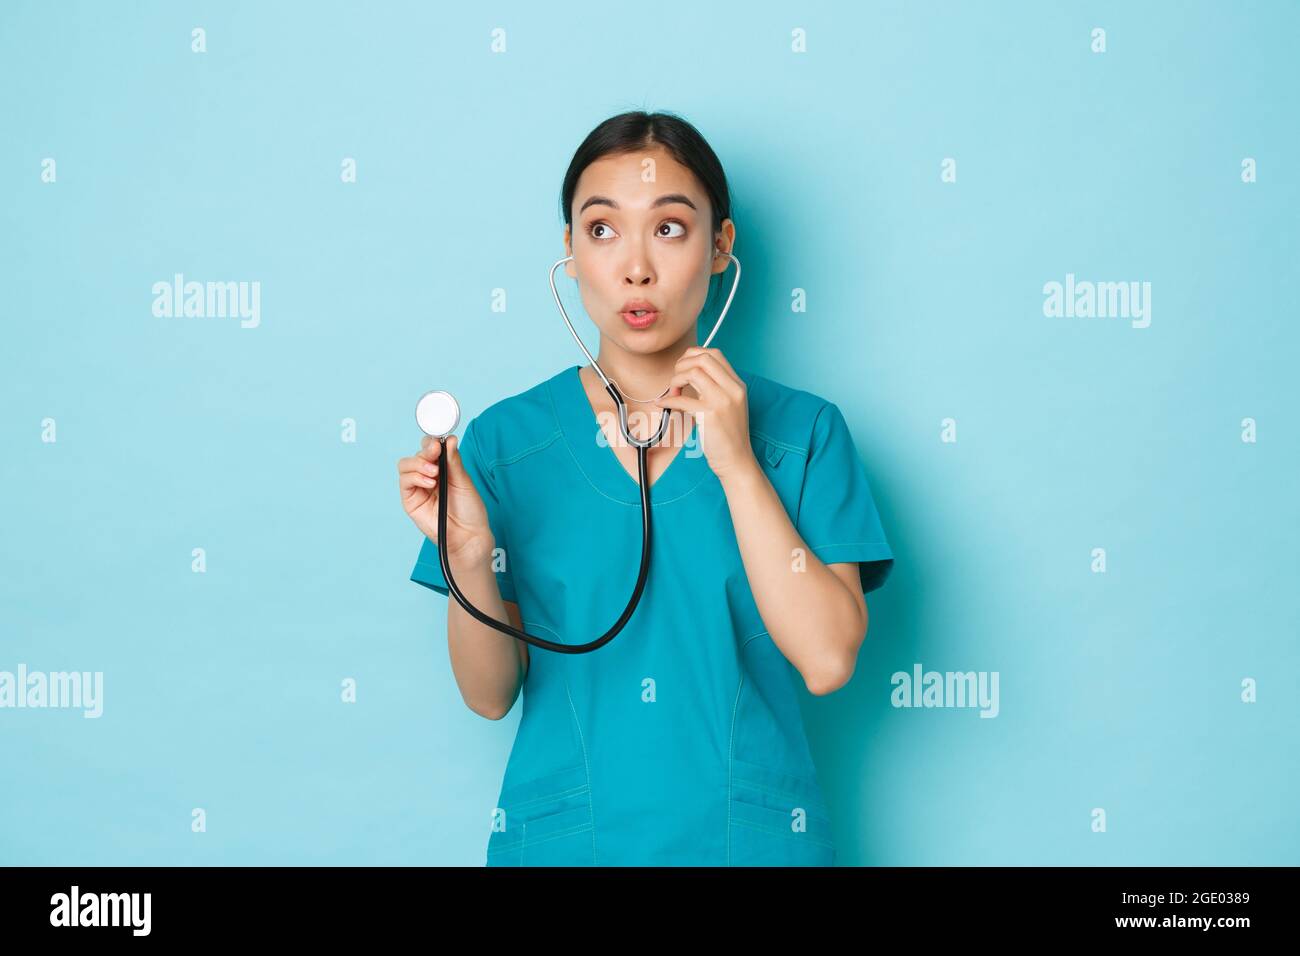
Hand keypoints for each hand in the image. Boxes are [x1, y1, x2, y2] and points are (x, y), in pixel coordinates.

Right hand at [397, 433, 494, 560]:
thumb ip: (454, 461)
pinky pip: (405, 481)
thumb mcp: (464, 481)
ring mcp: (418, 488)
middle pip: (417, 453)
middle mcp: (428, 476)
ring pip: (405, 465)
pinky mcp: (410, 501)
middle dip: (426, 450)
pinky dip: (415, 477)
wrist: (469, 535)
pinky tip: (430, 483)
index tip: (439, 440)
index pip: (430, 448)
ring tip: (434, 473)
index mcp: (442, 469)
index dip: (432, 441)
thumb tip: (449, 439)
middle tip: (436, 453)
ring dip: (419, 463)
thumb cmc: (470, 510)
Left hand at [656, 346, 757, 483]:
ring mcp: (722, 401)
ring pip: (693, 373)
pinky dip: (668, 400)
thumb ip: (716, 387)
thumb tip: (690, 373)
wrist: (737, 460)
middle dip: (683, 365)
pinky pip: (682, 400)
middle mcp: (732, 389)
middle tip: (676, 380)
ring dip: (676, 380)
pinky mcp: (709, 416)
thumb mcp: (729, 405)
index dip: (693, 355)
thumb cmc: (729, 435)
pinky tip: (664, 404)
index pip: (714, 354)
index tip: (683, 368)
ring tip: (673, 393)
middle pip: (703, 358)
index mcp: (737, 385)